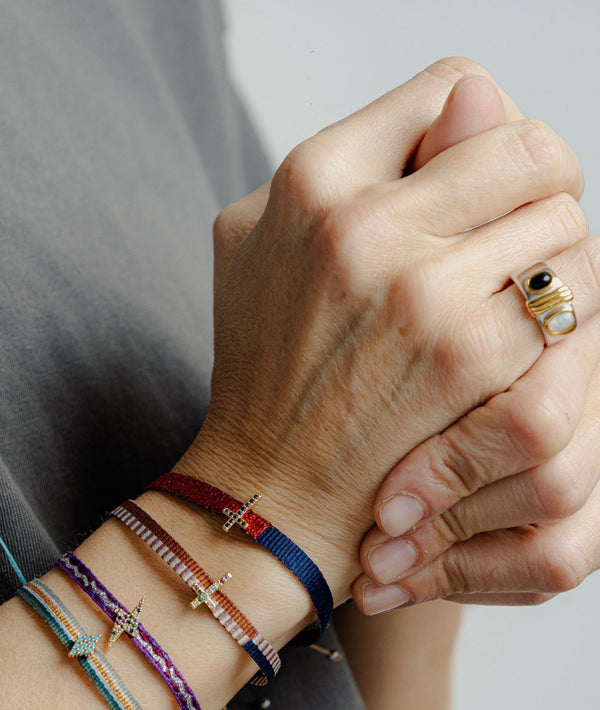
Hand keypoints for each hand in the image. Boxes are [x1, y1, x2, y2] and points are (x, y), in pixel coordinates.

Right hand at [182, 57, 593, 607]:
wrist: (271, 484)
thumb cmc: (264, 365)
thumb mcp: (254, 241)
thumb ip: (340, 163)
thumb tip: (460, 101)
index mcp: (312, 178)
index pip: (452, 86)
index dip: (482, 123)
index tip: (484, 170)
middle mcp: (365, 222)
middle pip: (528, 145)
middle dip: (540, 181)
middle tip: (524, 223)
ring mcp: (422, 289)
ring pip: (564, 218)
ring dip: (556, 250)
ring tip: (521, 284)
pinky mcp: (470, 353)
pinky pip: (572, 294)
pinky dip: (565, 310)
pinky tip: (527, 332)